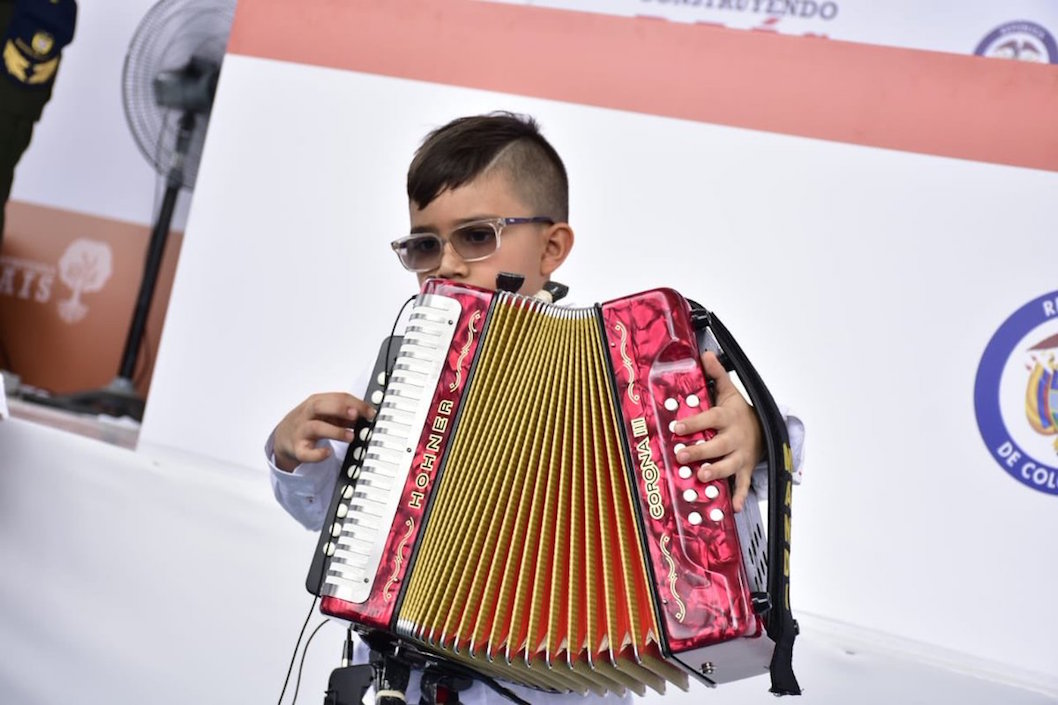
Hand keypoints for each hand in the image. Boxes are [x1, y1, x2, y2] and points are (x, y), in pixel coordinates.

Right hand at [272, 392, 375, 471]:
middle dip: (339, 409)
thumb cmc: (308, 421)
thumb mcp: (325, 413)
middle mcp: (307, 414)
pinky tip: (328, 453)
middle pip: (321, 406)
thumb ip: (344, 414)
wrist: (283, 437)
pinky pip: (306, 453)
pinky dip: (317, 454)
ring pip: (316, 427)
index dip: (355, 404)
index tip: (370, 412)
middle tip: (356, 416)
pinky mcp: (298, 449)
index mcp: (316, 402)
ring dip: (335, 431)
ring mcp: (301, 431)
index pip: (337, 397)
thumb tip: (366, 416)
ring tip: (350, 437)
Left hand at [672, 351, 762, 511]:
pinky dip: (738, 496)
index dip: (693, 422)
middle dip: (700, 451)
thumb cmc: (739, 411)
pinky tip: (731, 506)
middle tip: (682, 455)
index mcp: (727, 417)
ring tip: (702, 476)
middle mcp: (734, 438)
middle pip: (717, 445)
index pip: (709, 419)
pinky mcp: (745, 469)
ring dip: (716, 472)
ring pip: (729, 466)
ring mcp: (740, 455)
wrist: (765, 429)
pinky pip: (742, 484)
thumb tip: (705, 354)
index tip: (676, 426)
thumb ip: (716, 374)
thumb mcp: (729, 391)